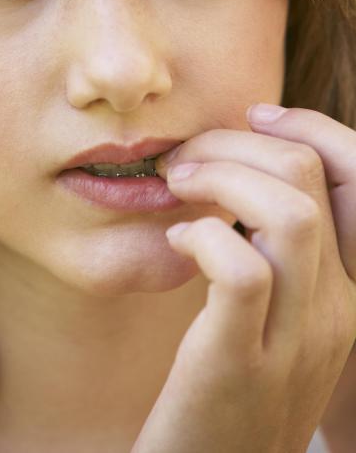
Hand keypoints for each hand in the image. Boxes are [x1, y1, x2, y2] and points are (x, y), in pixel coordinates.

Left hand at [130, 105, 355, 452]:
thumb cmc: (227, 392)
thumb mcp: (270, 324)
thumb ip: (274, 263)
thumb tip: (237, 181)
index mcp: (342, 294)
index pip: (350, 182)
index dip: (299, 131)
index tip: (243, 123)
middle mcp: (336, 313)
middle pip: (311, 179)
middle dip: (239, 142)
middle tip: (188, 155)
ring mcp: (295, 341)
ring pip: (290, 213)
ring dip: (221, 176)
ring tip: (179, 185)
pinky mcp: (241, 364)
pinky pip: (240, 268)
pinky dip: (203, 236)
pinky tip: (176, 243)